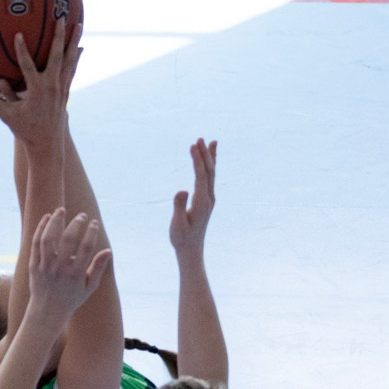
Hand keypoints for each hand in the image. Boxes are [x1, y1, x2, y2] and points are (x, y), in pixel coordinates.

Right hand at [0, 20, 80, 146]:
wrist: (48, 145)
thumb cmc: (25, 130)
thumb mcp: (6, 115)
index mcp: (37, 91)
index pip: (28, 67)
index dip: (22, 51)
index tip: (19, 34)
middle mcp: (52, 86)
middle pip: (57, 56)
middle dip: (59, 36)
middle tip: (61, 18)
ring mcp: (62, 88)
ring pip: (69, 60)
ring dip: (73, 42)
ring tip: (79, 25)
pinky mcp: (66, 90)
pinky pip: (72, 69)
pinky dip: (75, 57)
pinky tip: (79, 46)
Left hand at [24, 208, 110, 325]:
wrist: (46, 312)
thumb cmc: (71, 298)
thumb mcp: (89, 287)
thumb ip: (98, 268)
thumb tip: (109, 251)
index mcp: (76, 275)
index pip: (86, 248)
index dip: (91, 233)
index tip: (94, 223)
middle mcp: (60, 270)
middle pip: (67, 241)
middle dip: (76, 224)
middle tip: (82, 215)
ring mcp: (45, 267)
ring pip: (48, 239)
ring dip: (55, 222)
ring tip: (61, 209)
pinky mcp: (33, 266)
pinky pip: (36, 244)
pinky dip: (41, 229)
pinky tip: (47, 218)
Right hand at [168, 138, 216, 257]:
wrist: (191, 249)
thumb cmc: (181, 238)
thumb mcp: (177, 225)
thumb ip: (179, 207)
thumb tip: (182, 191)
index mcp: (202, 203)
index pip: (201, 177)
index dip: (197, 161)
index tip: (193, 145)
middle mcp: (209, 199)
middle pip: (209, 172)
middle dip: (205, 155)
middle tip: (200, 138)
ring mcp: (209, 199)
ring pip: (212, 174)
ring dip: (210, 157)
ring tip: (211, 141)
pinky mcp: (207, 200)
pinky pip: (209, 178)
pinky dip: (209, 166)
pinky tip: (209, 159)